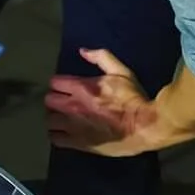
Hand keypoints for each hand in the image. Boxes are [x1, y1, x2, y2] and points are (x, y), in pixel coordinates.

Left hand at [44, 47, 159, 156]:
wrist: (145, 126)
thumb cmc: (133, 98)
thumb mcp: (121, 72)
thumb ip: (101, 57)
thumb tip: (82, 51)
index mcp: (80, 87)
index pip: (54, 82)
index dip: (59, 84)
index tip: (66, 88)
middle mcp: (72, 106)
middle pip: (49, 100)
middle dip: (55, 100)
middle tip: (64, 104)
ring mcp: (73, 126)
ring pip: (49, 120)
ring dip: (55, 118)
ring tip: (63, 120)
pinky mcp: (78, 143)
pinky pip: (55, 138)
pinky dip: (57, 135)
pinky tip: (64, 134)